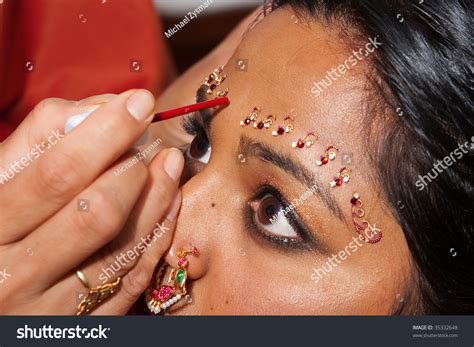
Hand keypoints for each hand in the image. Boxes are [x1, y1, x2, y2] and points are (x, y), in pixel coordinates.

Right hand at [0, 90, 183, 313]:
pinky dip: (158, 235)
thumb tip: (103, 107)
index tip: (139, 101)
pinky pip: (133, 279)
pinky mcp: (84, 327)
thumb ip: (36, 143)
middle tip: (151, 135)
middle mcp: (12, 276)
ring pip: (122, 246)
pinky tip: (169, 202)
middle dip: (134, 164)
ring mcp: (49, 309)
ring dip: (157, 196)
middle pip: (95, 211)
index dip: (105, 132)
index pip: (55, 173)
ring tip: (169, 162)